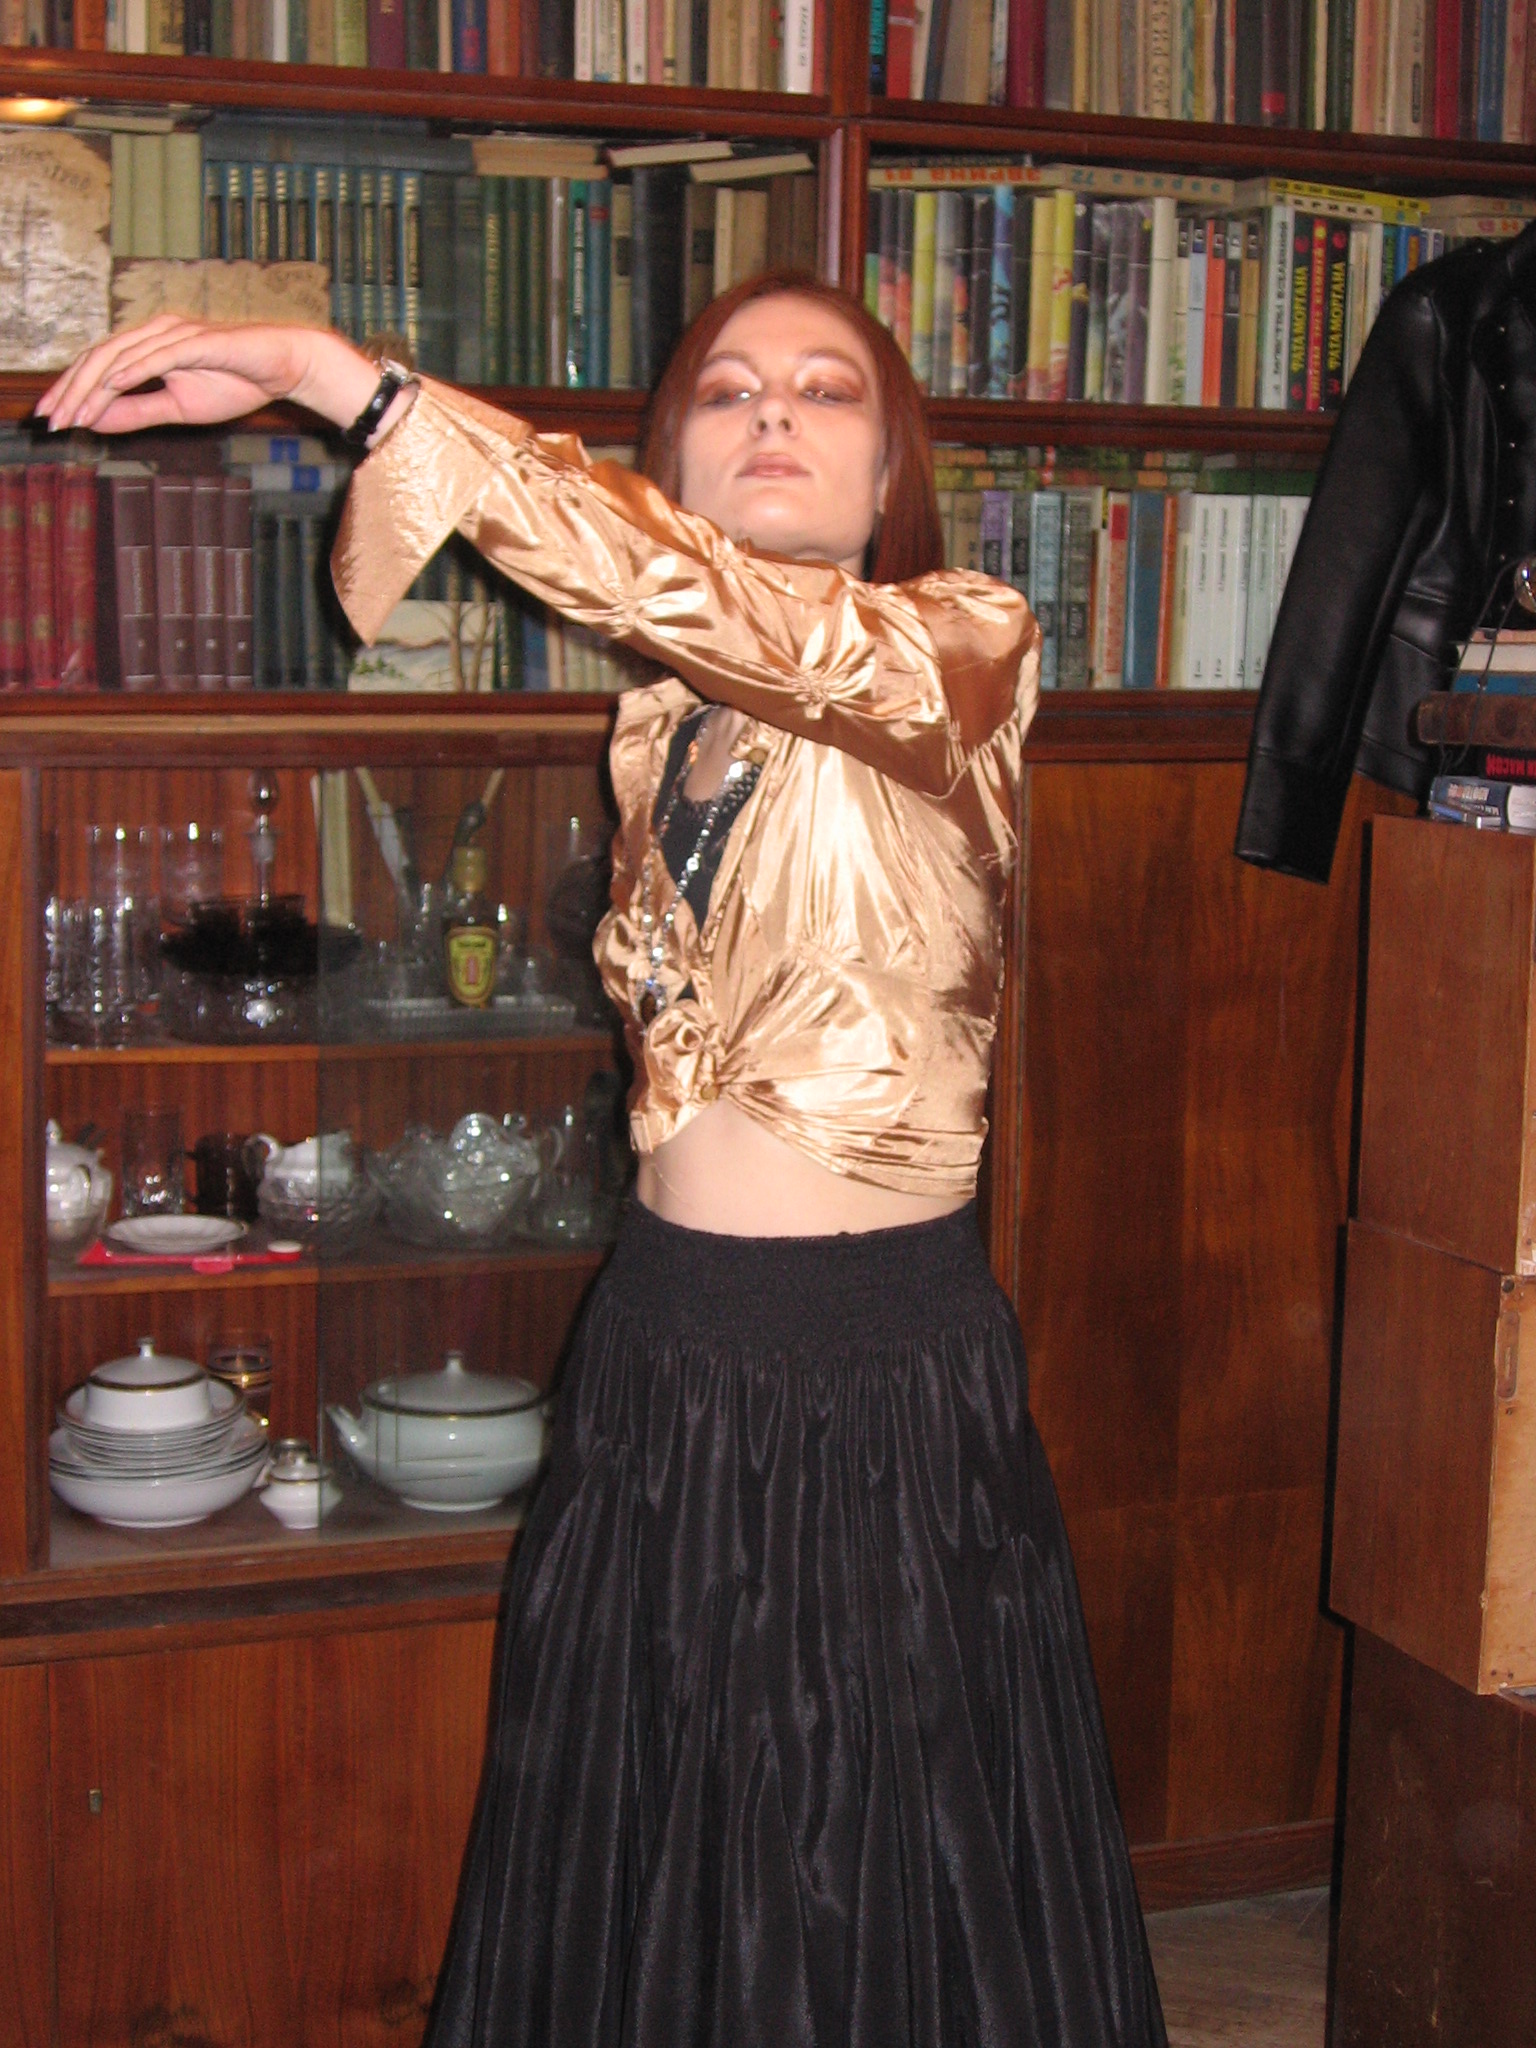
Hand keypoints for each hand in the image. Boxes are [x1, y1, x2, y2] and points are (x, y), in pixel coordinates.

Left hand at [36, 318, 382, 436]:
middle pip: (100, 357)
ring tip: (75, 411)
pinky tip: (115, 383)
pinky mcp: (199, 340)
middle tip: (51, 419)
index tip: (52, 420)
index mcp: (146, 346)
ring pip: (122, 355)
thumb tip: (96, 420)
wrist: (281, 367)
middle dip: (72, 390)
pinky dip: (135, 367)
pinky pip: (160, 354)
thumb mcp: (179, 407)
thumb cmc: (234, 382)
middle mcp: (154, 332)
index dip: (72, 392)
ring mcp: (176, 333)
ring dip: (94, 384)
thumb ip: (137, 411)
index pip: (98, 366)